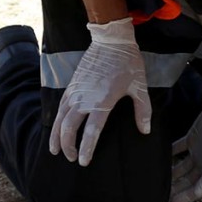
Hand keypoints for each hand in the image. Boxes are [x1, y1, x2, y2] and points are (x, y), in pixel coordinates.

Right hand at [49, 18, 151, 165]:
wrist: (111, 40)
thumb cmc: (128, 63)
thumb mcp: (140, 86)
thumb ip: (143, 110)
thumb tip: (145, 131)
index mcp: (102, 101)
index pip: (91, 131)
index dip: (86, 148)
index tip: (83, 162)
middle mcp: (84, 98)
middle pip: (69, 128)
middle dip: (68, 146)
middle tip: (72, 158)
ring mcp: (75, 91)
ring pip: (60, 118)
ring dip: (57, 136)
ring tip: (56, 150)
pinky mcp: (71, 85)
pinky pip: (60, 107)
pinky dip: (56, 120)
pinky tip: (57, 128)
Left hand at [170, 86, 201, 201]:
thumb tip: (199, 193)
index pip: (197, 187)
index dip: (186, 196)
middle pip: (188, 178)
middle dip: (177, 186)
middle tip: (163, 192)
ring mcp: (198, 149)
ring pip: (182, 165)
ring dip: (173, 171)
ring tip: (159, 177)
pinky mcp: (192, 137)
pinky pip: (179, 148)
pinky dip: (171, 152)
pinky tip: (162, 156)